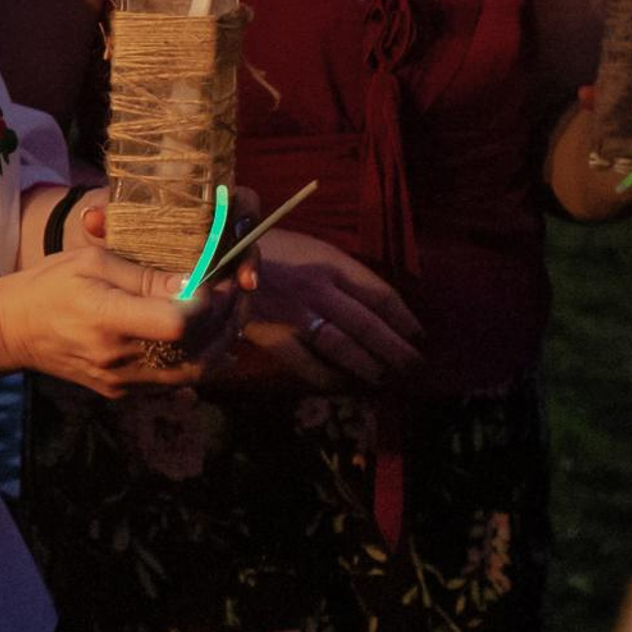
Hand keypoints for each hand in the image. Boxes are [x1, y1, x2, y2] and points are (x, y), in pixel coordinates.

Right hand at [0, 231, 250, 398]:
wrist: (12, 330)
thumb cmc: (49, 284)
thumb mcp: (92, 262)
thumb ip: (145, 276)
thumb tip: (194, 284)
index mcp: (108, 318)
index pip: (177, 323)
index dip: (206, 303)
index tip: (214, 280)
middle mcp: (118, 357)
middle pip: (196, 352)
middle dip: (226, 320)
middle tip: (235, 293)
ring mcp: (121, 381)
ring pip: (193, 373)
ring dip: (221, 345)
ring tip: (229, 316)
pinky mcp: (122, 392)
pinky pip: (174, 382)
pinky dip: (199, 360)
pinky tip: (207, 338)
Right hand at [236, 224, 423, 387]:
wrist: (213, 254)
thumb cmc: (266, 248)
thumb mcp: (309, 246)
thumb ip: (339, 271)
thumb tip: (373, 302)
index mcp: (330, 262)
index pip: (379, 294)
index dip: (404, 317)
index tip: (418, 334)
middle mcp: (318, 288)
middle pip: (368, 324)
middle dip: (396, 349)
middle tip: (415, 366)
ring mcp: (294, 314)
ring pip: (343, 346)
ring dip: (369, 366)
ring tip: (386, 378)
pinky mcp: (272, 335)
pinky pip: (307, 364)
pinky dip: (329, 378)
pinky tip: (343, 385)